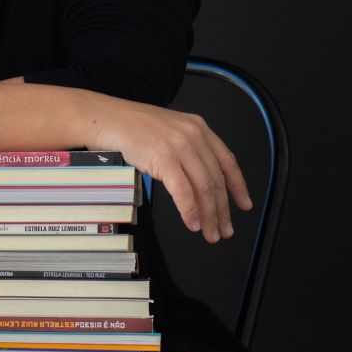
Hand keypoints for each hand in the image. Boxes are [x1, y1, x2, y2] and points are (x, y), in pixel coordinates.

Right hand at [92, 94, 252, 242]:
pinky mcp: (163, 158)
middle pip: (216, 179)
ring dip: (209, 216)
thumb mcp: (170, 130)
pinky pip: (183, 191)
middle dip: (222, 210)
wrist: (108, 118)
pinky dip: (190, 211)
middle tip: (224, 229)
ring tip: (210, 232)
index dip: (239, 186)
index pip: (227, 161)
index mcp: (198, 127)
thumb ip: (189, 148)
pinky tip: (192, 223)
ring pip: (203, 188)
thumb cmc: (132, 126)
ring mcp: (179, 146)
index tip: (244, 204)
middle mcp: (193, 135)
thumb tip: (202, 178)